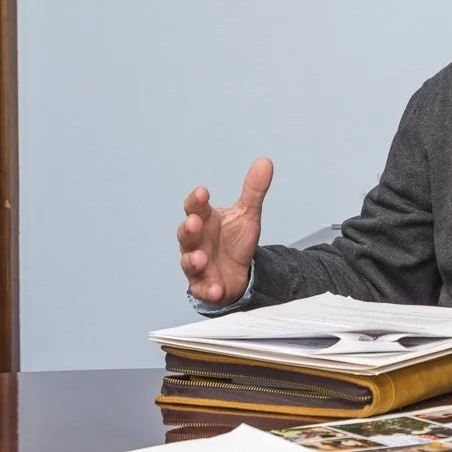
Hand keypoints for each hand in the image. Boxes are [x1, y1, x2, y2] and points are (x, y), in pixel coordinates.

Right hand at [177, 158, 271, 305]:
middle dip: (189, 228)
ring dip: (193, 260)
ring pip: (188, 262)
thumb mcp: (248, 214)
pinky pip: (202, 289)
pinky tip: (216, 289)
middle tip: (195, 222)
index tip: (203, 193)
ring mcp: (197, 265)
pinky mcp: (204, 286)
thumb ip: (254, 190)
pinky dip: (208, 290)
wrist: (239, 272)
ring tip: (201, 258)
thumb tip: (265, 161)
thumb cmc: (235, 240)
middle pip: (186, 234)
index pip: (195, 207)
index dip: (196, 201)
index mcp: (204, 220)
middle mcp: (196, 242)